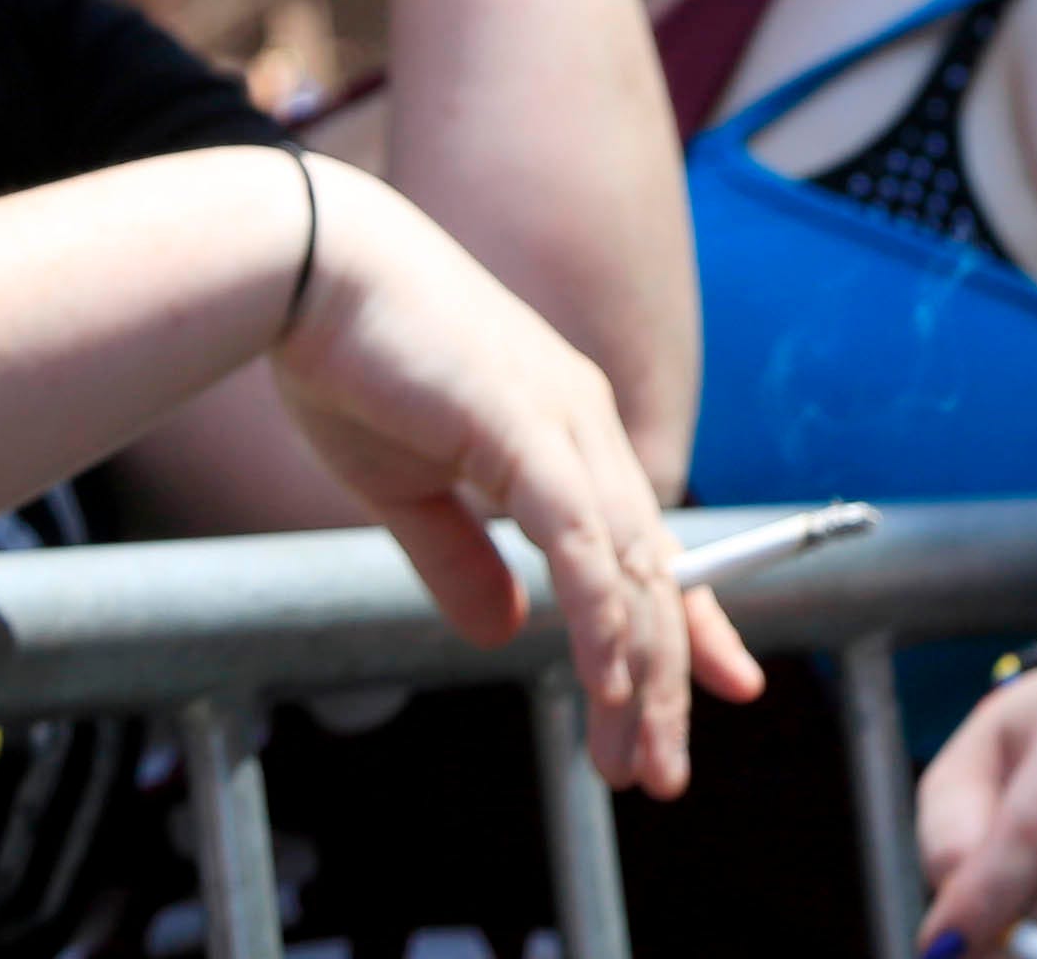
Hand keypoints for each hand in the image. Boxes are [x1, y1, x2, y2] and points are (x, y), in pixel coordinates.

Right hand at [263, 159, 762, 791]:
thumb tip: (504, 631)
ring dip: (637, 672)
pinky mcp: (526, 429)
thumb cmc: (349, 361)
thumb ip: (460, 559)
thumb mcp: (407, 487)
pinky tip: (609, 678)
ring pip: (630, 570)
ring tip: (636, 758)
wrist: (309, 268)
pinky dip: (602, 615)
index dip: (693, 619)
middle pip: (652, 572)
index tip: (727, 682)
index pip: (647, 543)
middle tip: (661, 768)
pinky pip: (583, 540)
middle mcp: (585, 425)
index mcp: (563, 432)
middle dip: (666, 679)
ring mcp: (564, 424)